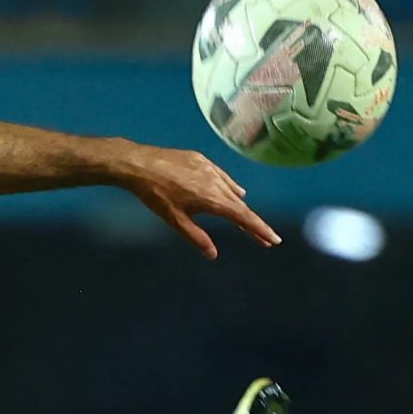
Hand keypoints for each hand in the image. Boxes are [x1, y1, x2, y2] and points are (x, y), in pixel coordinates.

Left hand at [115, 144, 280, 258]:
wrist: (139, 164)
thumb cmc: (155, 194)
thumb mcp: (175, 220)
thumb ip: (196, 237)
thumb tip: (213, 254)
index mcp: (212, 199)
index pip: (243, 217)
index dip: (260, 229)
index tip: (273, 240)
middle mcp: (216, 182)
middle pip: (240, 205)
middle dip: (252, 223)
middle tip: (262, 239)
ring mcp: (209, 168)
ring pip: (231, 190)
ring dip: (240, 206)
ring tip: (247, 221)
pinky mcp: (201, 159)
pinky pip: (222, 176)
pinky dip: (230, 187)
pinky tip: (235, 191)